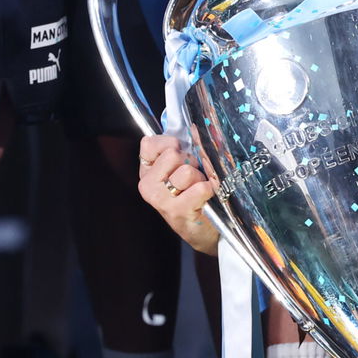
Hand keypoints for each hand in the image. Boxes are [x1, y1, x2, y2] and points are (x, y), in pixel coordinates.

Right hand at [139, 135, 219, 254]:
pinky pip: (200, 187)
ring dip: (200, 178)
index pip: (150, 143)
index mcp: (147, 171)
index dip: (171, 145)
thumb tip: (195, 127)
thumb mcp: (185, 168)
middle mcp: (148, 185)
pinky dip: (209, 190)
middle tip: (195, 179)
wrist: (205, 230)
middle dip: (191, 163)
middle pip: (173, 154)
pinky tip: (206, 199)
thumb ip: (183, 148)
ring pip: (187, 170)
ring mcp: (160, 199)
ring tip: (200, 191)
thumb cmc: (196, 195)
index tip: (181, 159)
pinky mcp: (177, 211)